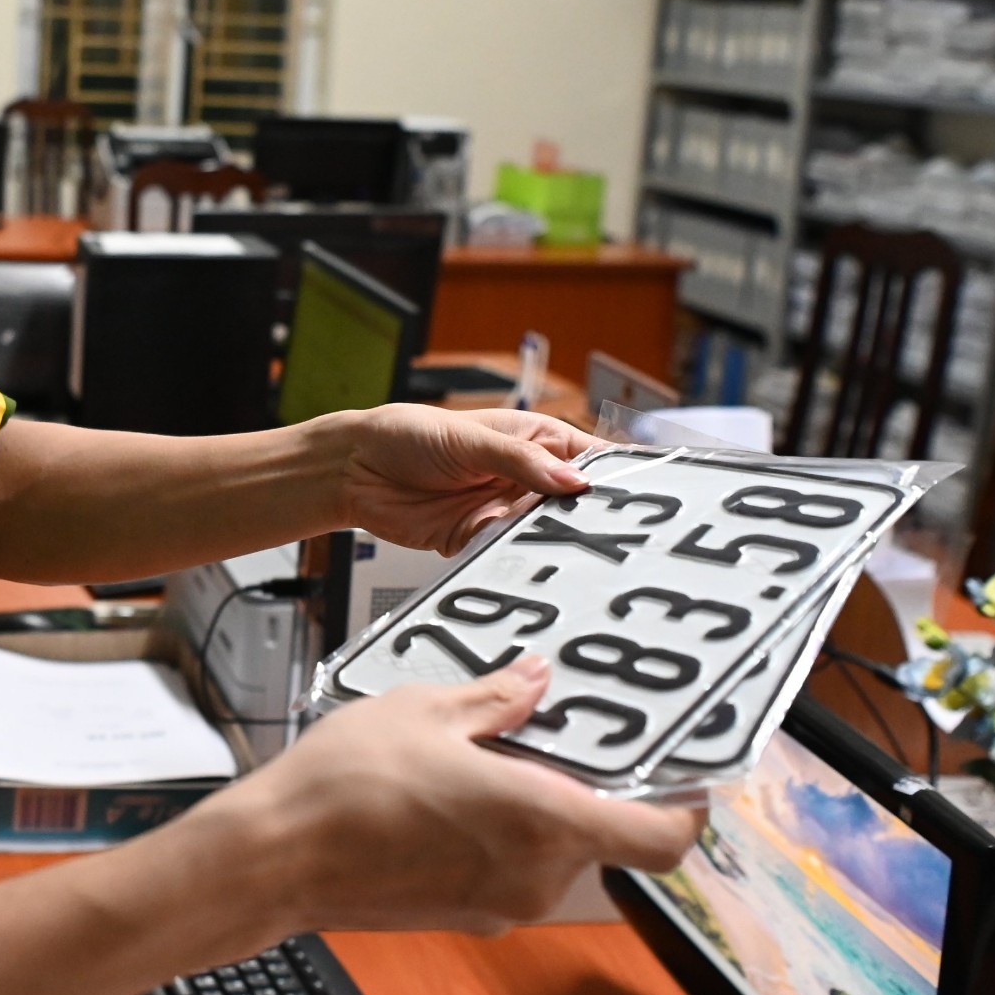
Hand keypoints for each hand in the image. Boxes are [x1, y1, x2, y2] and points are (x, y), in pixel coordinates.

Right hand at [201, 658, 702, 936]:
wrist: (275, 858)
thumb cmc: (342, 787)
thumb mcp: (425, 708)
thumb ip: (495, 697)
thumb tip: (535, 679)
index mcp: (543, 821)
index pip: (662, 838)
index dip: (686, 807)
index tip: (685, 772)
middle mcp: (535, 875)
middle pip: (606, 839)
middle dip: (589, 788)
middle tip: (556, 735)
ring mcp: (500, 904)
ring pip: (554, 854)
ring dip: (539, 809)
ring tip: (484, 755)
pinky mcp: (465, 915)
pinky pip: (510, 871)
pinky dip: (500, 835)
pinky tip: (450, 792)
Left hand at [341, 405, 597, 553]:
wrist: (353, 469)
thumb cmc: (407, 434)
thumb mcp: (470, 438)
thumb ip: (522, 462)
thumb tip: (574, 482)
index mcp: (534, 440)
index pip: (589, 459)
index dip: (615, 477)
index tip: (641, 497)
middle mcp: (524, 478)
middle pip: (573, 503)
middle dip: (586, 517)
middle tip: (605, 531)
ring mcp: (504, 510)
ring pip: (544, 533)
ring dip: (551, 540)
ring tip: (565, 546)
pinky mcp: (479, 540)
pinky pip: (507, 554)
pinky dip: (514, 559)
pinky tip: (523, 560)